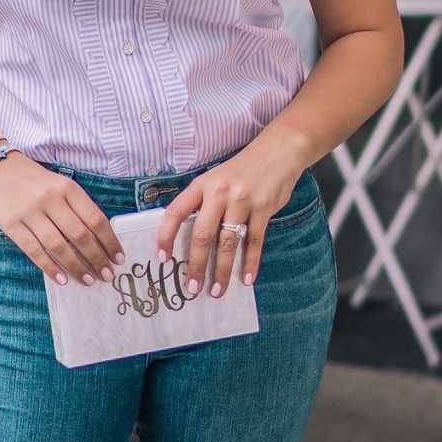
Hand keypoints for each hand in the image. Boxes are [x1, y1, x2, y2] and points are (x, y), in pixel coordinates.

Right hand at [0, 153, 123, 284]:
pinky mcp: (12, 225)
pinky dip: (50, 267)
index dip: (109, 241)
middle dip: (97, 258)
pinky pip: (34, 250)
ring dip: (76, 266)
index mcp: (68, 189)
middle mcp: (51, 199)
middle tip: (107, 275)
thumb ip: (78, 209)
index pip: (95, 219)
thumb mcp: (62, 186)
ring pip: (58, 245)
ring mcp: (30, 212)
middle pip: (79, 235)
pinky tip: (62, 279)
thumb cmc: (37, 184)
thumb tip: (100, 242)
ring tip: (88, 280)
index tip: (118, 258)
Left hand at [157, 143, 302, 296]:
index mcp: (202, 185)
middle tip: (192, 288)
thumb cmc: (242, 169)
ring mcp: (243, 201)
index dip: (166, 236)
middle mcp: (220, 193)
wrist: (279, 151)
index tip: (162, 258)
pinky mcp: (264, 209)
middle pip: (203, 235)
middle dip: (196, 266)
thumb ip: (202, 202)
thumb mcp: (215, 178)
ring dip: (222, 271)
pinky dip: (250, 262)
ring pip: (228, 243)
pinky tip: (246, 279)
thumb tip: (187, 236)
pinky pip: (255, 241)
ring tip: (216, 291)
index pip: (176, 212)